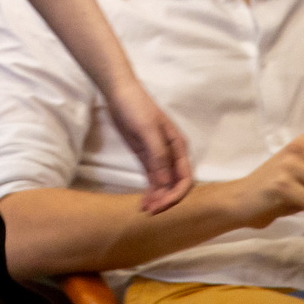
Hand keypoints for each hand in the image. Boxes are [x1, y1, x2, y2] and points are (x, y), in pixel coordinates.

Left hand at [104, 79, 193, 213]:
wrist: (119, 93)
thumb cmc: (137, 107)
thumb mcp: (148, 130)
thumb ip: (158, 156)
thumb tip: (165, 184)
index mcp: (179, 148)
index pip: (184, 178)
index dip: (175, 195)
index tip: (161, 205)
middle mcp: (172, 155)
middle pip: (174, 184)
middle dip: (165, 200)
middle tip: (149, 211)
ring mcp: (158, 157)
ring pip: (162, 184)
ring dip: (157, 198)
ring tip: (144, 210)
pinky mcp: (145, 156)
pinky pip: (151, 178)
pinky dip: (150, 190)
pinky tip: (144, 201)